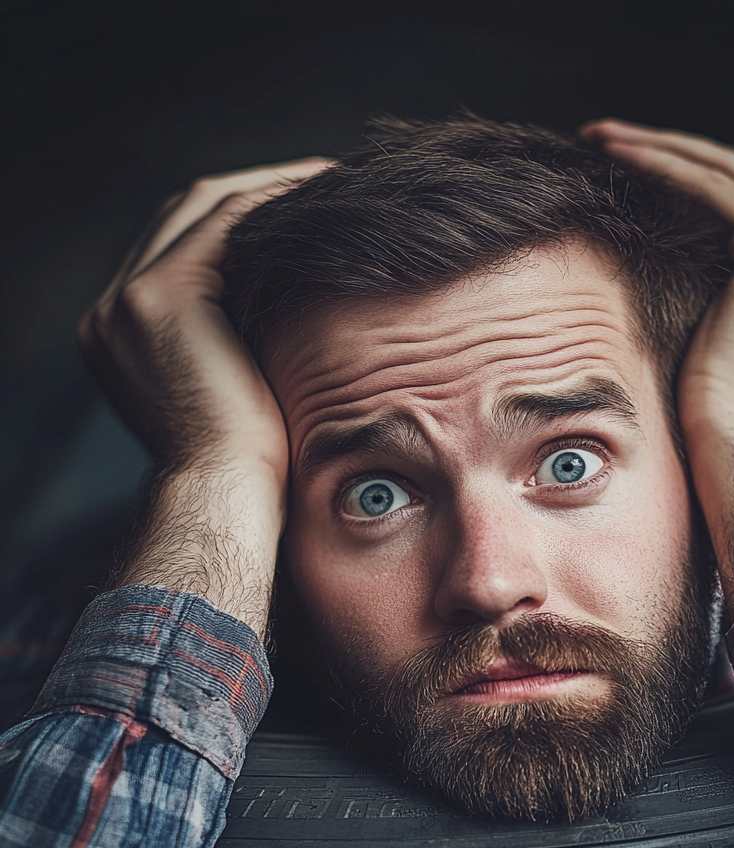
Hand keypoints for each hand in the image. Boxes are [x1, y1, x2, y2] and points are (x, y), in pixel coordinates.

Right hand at [78, 157, 331, 629]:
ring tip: (330, 178)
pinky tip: (321, 193)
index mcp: (125, 336)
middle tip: (322, 179)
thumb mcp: (237, 392)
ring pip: (205, 207)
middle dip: (257, 191)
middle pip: (188, 215)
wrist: (227, 494)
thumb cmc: (251, 463)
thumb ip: (238, 347)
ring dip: (270, 186)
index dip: (245, 219)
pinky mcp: (161, 296)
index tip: (302, 211)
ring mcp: (129, 300)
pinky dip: (272, 201)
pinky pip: (224, 222)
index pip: (185, 247)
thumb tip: (290, 314)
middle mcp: (113, 311)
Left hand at [580, 120, 733, 617]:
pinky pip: (720, 187)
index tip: (645, 185)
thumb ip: (726, 333)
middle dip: (684, 161)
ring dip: (668, 150)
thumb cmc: (723, 440)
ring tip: (607, 140)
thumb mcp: (727, 373)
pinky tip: (621, 153)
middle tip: (618, 148)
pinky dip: (668, 164)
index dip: (704, 193)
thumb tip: (674, 321)